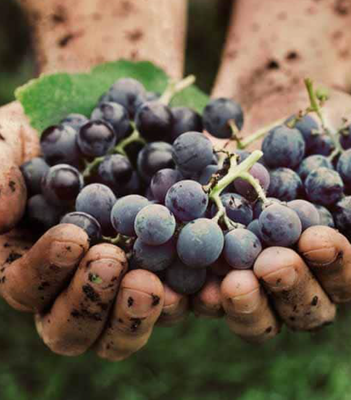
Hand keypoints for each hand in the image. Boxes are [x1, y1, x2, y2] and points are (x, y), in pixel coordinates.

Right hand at [0, 0, 187, 360]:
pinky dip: (183, 301)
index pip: (27, 286)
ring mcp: (120, 284)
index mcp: (33, 261)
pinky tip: (199, 283)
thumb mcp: (14, 137)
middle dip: (89, 300)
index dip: (45, 270)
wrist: (110, 125)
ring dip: (133, 315)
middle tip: (113, 261)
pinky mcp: (162, 275)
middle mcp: (74, 284)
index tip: (75, 235)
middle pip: (70, 327)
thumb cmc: (53, 134)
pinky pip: (171, 304)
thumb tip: (0, 216)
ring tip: (150, 282)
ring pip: (118, 332)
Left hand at [188, 85, 350, 340]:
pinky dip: (192, 292)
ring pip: (253, 309)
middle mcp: (301, 273)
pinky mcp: (214, 259)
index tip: (316, 239)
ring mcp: (254, 270)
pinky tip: (179, 284)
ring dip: (241, 304)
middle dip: (288, 289)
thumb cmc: (334, 129)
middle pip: (301, 307)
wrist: (275, 110)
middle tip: (270, 265)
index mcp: (345, 257)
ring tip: (227, 285)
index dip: (337, 266)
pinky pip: (202, 286)